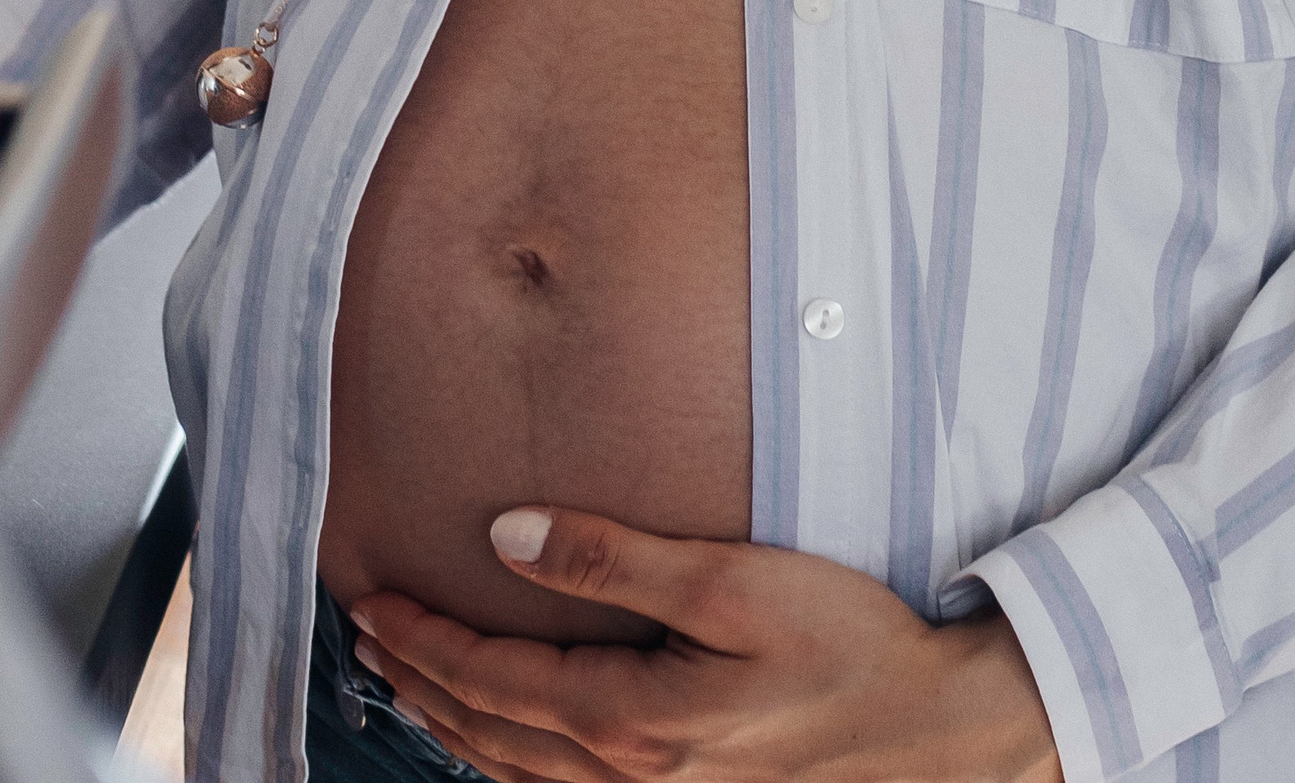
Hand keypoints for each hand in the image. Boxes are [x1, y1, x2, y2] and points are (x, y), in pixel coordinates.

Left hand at [350, 506, 1063, 782]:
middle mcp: (633, 779)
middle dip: (420, 683)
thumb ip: (613, 559)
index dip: (424, 639)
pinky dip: (512, 766)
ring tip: (407, 684)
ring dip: (455, 727)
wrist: (930, 731)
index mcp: (634, 721)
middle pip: (492, 734)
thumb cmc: (845, 645)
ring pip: (521, 775)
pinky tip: (503, 744)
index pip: (495, 679)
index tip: (369, 599)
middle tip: (364, 638)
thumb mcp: (732, 583)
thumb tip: (504, 536)